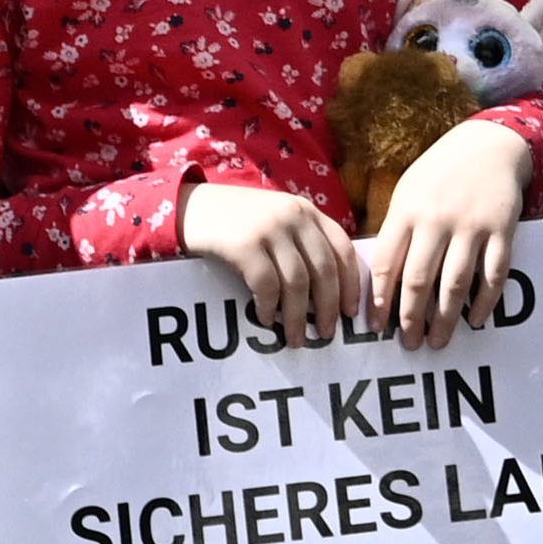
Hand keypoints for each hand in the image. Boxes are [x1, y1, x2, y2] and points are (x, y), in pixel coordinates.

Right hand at [181, 179, 362, 344]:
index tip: (351, 311)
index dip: (351, 283)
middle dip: (329, 306)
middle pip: (324, 269)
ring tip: (296, 338)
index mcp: (308, 211)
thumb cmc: (236, 219)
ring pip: (298, 282)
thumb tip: (326, 293)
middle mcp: (294, 216)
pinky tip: (266, 320)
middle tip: (327, 333)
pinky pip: (266, 284)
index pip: (343, 249)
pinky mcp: (244, 244)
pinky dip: (269, 307)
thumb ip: (301, 242)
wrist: (191, 205)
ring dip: (298, 316)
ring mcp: (269, 229)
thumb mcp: (277, 219)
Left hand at [369, 117, 530, 348]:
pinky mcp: (503, 229)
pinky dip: (486, 301)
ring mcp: (472, 225)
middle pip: (419, 279)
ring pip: (455, 282)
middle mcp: (437, 219)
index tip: (377, 327)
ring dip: (445, 318)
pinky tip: (476, 319)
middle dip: (410, 318)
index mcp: (407, 210)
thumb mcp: (408, 192)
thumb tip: (381, 281)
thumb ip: (396, 231)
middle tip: (408, 344)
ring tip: (438, 341)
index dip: (380, 300)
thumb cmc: (440, 174)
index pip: (388, 264)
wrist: (490, 145)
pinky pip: (494, 273)